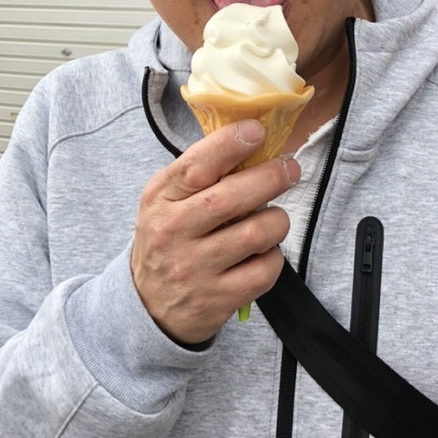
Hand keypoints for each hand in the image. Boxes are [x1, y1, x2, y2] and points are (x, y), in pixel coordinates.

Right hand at [130, 119, 299, 345]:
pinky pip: (265, 270)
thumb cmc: (167, 239)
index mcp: (160, 199)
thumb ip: (199, 173)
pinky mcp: (218, 299)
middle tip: (290, 169)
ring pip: (257, 233)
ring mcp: (195, 269)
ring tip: (274, 217)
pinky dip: (274, 256)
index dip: (230, 145)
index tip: (256, 131)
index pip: (195, 167)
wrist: (147, 306)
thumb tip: (251, 138)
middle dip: (271, 177)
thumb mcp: (165, 201)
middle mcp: (173, 233)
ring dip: (277, 220)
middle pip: (232, 198)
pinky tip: (264, 252)